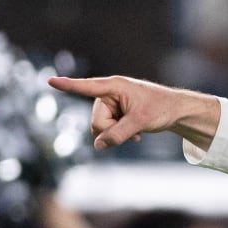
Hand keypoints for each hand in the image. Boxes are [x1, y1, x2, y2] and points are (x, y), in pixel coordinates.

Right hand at [47, 76, 220, 152]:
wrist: (177, 111)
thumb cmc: (161, 109)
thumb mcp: (140, 122)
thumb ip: (118, 134)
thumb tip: (98, 146)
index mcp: (114, 87)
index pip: (87, 87)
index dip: (68, 85)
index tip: (50, 81)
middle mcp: (109, 93)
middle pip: (96, 120)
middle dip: (111, 130)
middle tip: (133, 129)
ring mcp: (112, 103)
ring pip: (101, 127)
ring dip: (116, 133)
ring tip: (136, 130)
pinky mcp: (116, 113)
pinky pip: (107, 129)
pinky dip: (120, 134)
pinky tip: (137, 135)